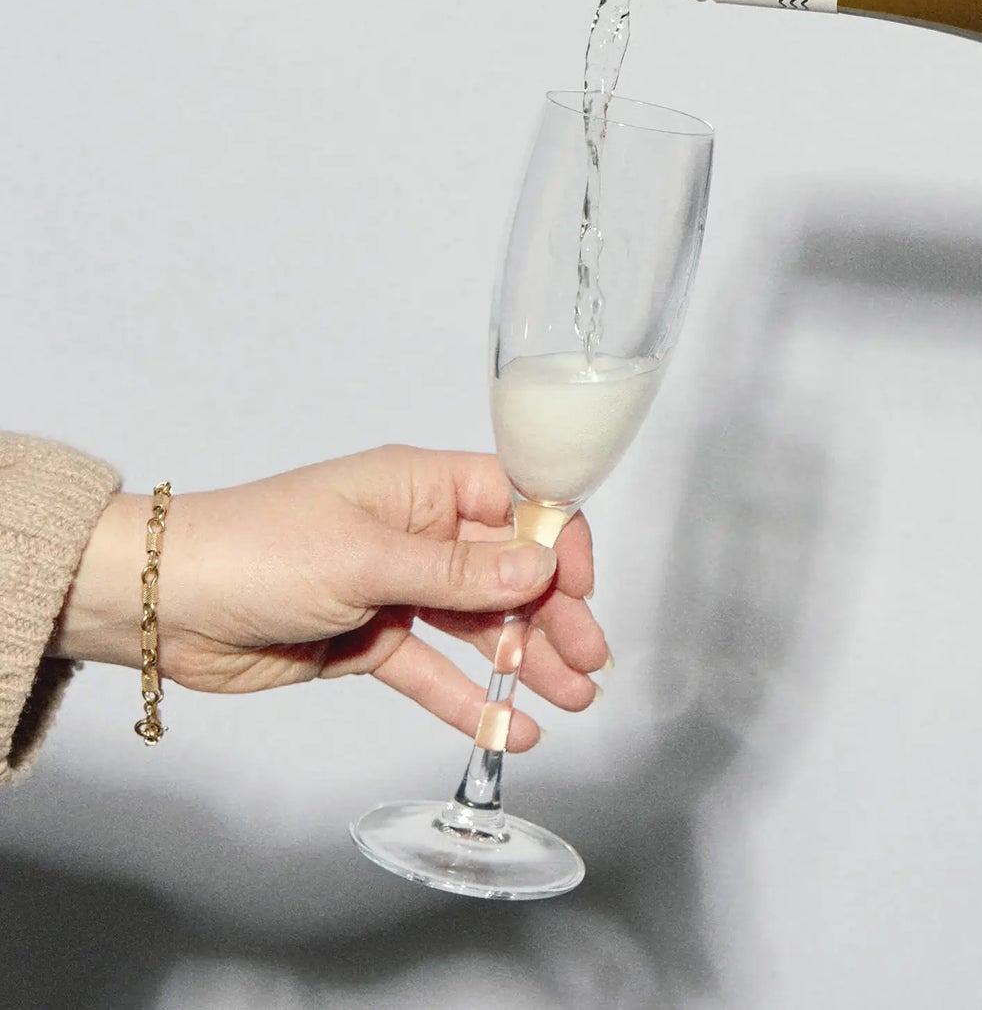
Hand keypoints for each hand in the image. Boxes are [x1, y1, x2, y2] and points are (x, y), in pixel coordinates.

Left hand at [54, 446, 608, 750]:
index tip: (582, 587)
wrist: (159, 605)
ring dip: (527, 661)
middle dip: (555, 616)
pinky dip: (472, 699)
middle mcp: (418, 533)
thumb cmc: (256, 551)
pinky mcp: (371, 642)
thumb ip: (457, 573)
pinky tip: (511, 726)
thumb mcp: (365, 558)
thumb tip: (541, 569)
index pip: (517, 502)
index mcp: (421, 488)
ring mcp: (397, 590)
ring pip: (481, 626)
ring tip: (571, 699)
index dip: (558, 541)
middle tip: (589, 663)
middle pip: (509, 573)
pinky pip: (436, 670)